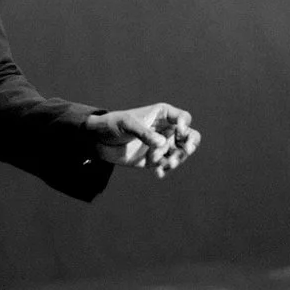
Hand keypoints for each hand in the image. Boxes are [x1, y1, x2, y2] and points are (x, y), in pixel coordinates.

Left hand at [86, 103, 200, 176]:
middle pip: (189, 136)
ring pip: (180, 153)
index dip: (185, 125)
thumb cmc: (113, 124)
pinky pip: (167, 165)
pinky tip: (158, 173)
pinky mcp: (155, 160)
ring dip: (177, 159)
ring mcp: (162, 146)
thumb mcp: (127, 124)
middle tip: (187, 150)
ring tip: (167, 165)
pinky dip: (165, 169)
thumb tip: (162, 143)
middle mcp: (166, 130)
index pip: (183, 118)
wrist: (98, 141)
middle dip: (190, 144)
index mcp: (163, 115)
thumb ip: (145, 133)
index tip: (180, 131)